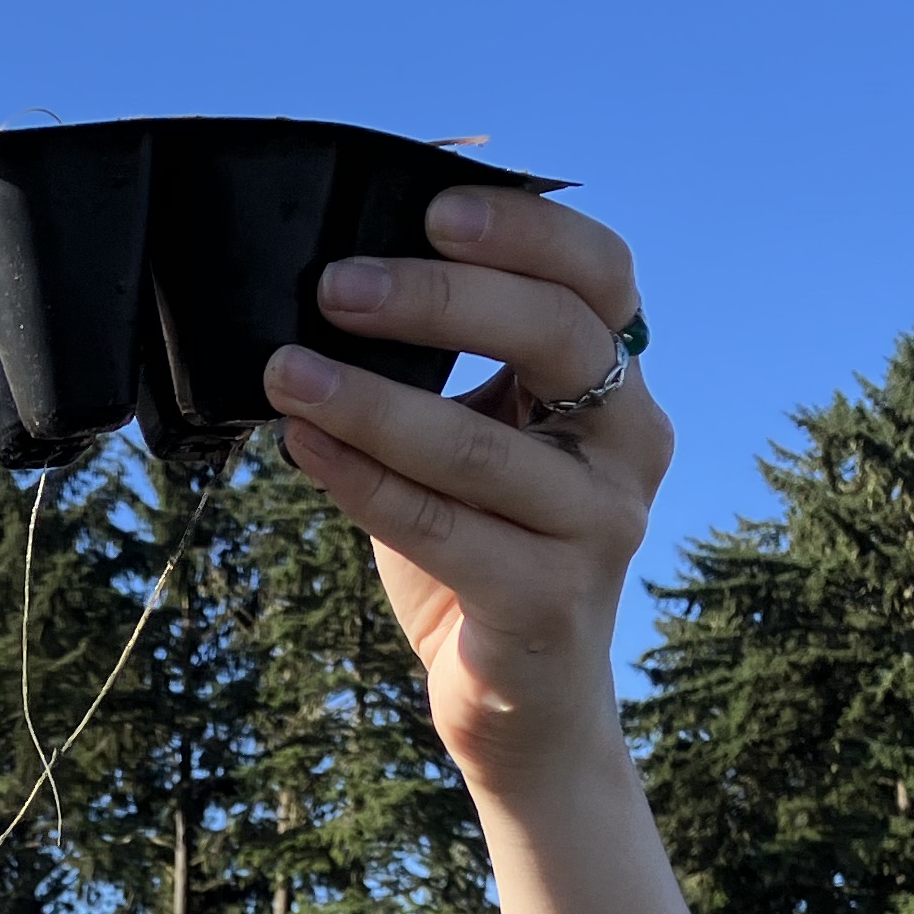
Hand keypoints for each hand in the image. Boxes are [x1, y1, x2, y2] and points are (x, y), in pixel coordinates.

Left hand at [267, 189, 668, 788]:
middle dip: (437, 300)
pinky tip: (303, 445)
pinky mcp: (549, 601)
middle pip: (554, 337)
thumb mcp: (478, 437)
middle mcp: (629, 446)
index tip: (431, 210)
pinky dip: (360, 481)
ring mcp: (601, 527)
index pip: (601, 276)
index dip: (527, 230)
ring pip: (477, 445)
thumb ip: (445, 366)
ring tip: (284, 370)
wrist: (523, 703)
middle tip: (334, 285)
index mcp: (617, 385)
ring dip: (368, 401)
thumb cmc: (486, 549)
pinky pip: (440, 527)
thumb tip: (336, 282)